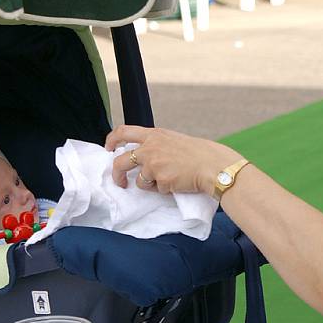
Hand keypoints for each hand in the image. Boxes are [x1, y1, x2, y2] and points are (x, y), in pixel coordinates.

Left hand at [105, 125, 242, 194]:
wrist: (214, 165)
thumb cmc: (200, 154)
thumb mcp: (174, 140)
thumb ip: (157, 145)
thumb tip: (143, 156)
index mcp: (154, 135)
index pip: (123, 131)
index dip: (112, 140)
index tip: (109, 149)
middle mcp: (150, 148)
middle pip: (120, 161)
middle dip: (117, 174)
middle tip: (120, 182)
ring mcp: (153, 165)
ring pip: (139, 181)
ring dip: (149, 185)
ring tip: (168, 181)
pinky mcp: (160, 180)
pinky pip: (155, 190)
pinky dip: (164, 190)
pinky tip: (177, 183)